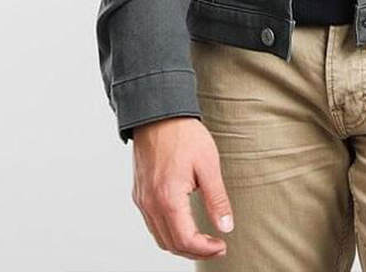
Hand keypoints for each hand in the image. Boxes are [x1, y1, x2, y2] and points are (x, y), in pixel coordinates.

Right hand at [131, 116, 233, 260]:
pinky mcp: (140, 193)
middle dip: (195, 251)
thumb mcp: (208, 165)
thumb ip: (217, 200)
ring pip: (159, 237)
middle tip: (216, 246)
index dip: (206, 249)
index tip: (221, 245)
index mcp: (168, 198)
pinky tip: (184, 223)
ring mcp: (142, 199)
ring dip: (181, 244)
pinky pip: (152, 223)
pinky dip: (168, 231)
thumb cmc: (184, 135)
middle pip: (171, 245)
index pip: (185, 240)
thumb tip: (226, 227)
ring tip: (203, 239)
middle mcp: (150, 203)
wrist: (159, 114)